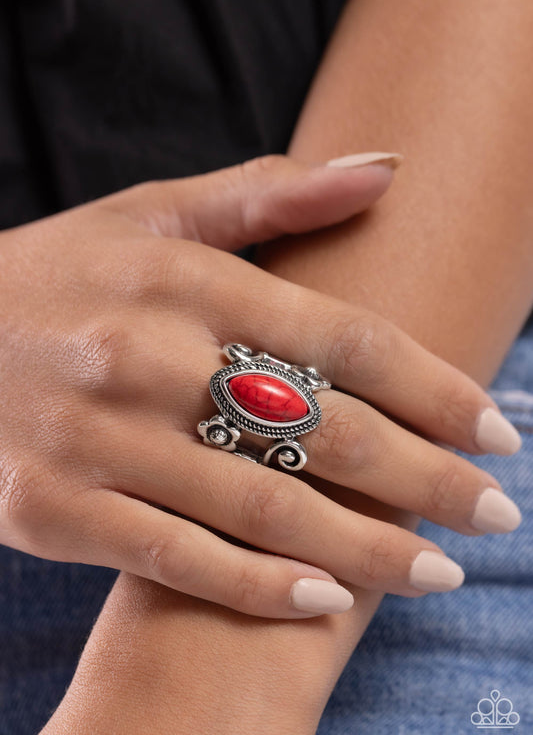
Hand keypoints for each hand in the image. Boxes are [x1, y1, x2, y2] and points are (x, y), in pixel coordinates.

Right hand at [0, 154, 519, 618]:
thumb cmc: (63, 274)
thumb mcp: (152, 213)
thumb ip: (270, 194)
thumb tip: (387, 168)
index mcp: (183, 278)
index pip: (343, 337)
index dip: (435, 387)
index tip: (496, 431)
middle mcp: (145, 357)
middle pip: (320, 429)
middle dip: (426, 478)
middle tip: (496, 512)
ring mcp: (97, 439)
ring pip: (260, 507)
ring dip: (365, 548)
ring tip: (437, 569)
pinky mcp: (55, 509)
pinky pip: (176, 560)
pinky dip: (258, 588)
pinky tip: (328, 601)